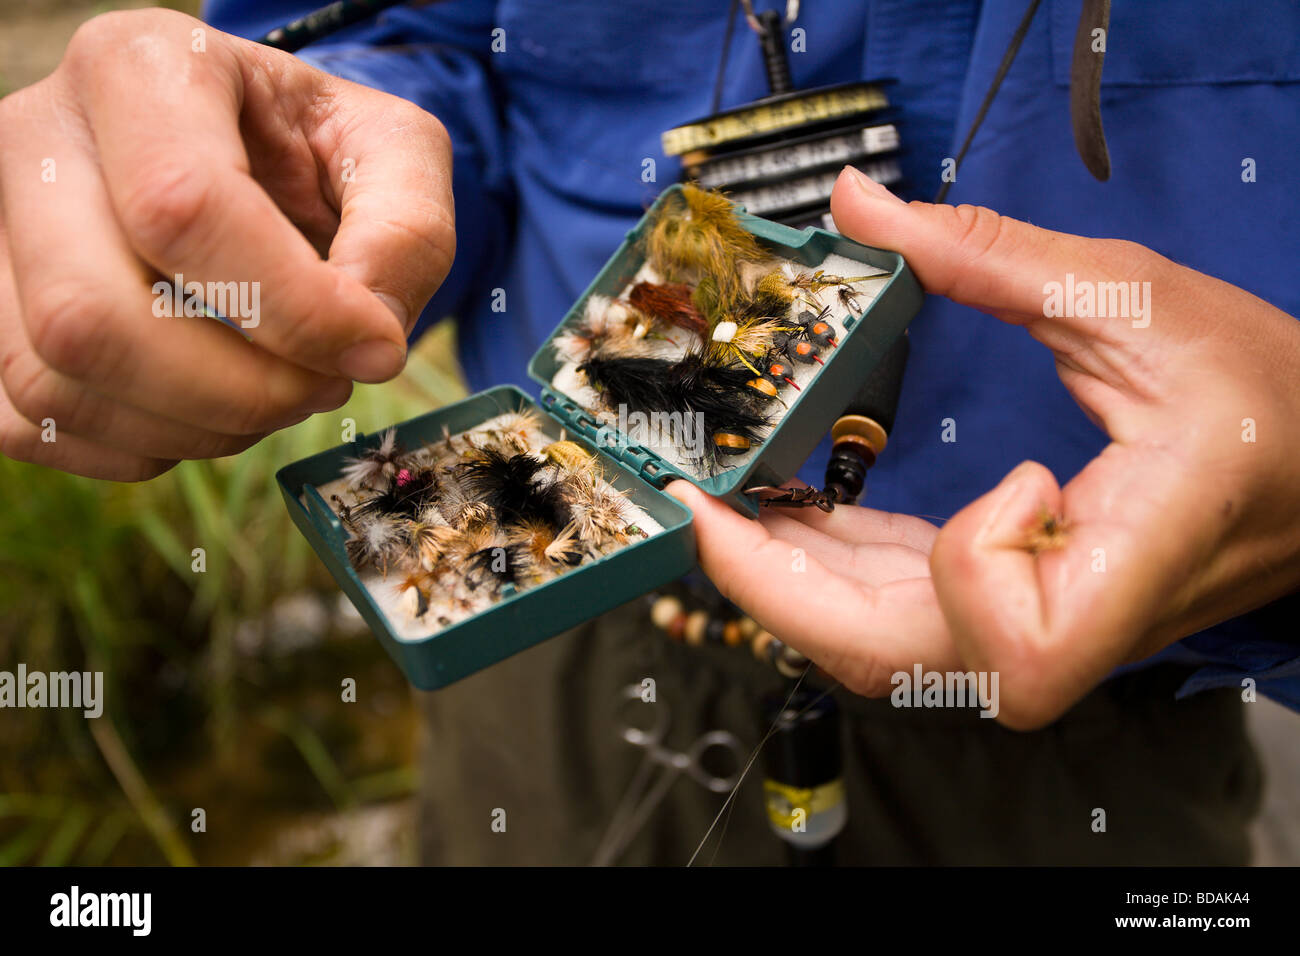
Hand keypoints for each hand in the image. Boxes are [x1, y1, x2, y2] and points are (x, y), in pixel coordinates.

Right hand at [0, 9, 454, 479]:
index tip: (373, 346)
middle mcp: (37, 139)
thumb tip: (367, 341)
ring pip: (57, 380)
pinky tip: (209, 410)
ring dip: (198, 425)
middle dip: (238, 390)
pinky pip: (32, 423)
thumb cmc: (320, 154)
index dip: (292, 308)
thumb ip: (407, 234)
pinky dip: (142, 445)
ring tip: (276, 393)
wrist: (258, 160)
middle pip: (92, 317)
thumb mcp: (397, 155)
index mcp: (140, 70)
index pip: (182, 206)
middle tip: (323, 384)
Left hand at [669, 166, 1299, 728]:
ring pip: (884, 646)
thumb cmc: (1265, 394)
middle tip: (698, 507)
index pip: (1019, 639)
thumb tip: (861, 206)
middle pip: (903, 658)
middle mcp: (1078, 624)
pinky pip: (903, 610)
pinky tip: (792, 511)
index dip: (979, 563)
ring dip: (790, 575)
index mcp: (1141, 562)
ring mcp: (1038, 630)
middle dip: (779, 587)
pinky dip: (833, 564)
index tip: (1023, 473)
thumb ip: (990, 257)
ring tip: (724, 501)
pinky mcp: (1012, 610)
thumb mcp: (1138, 300)